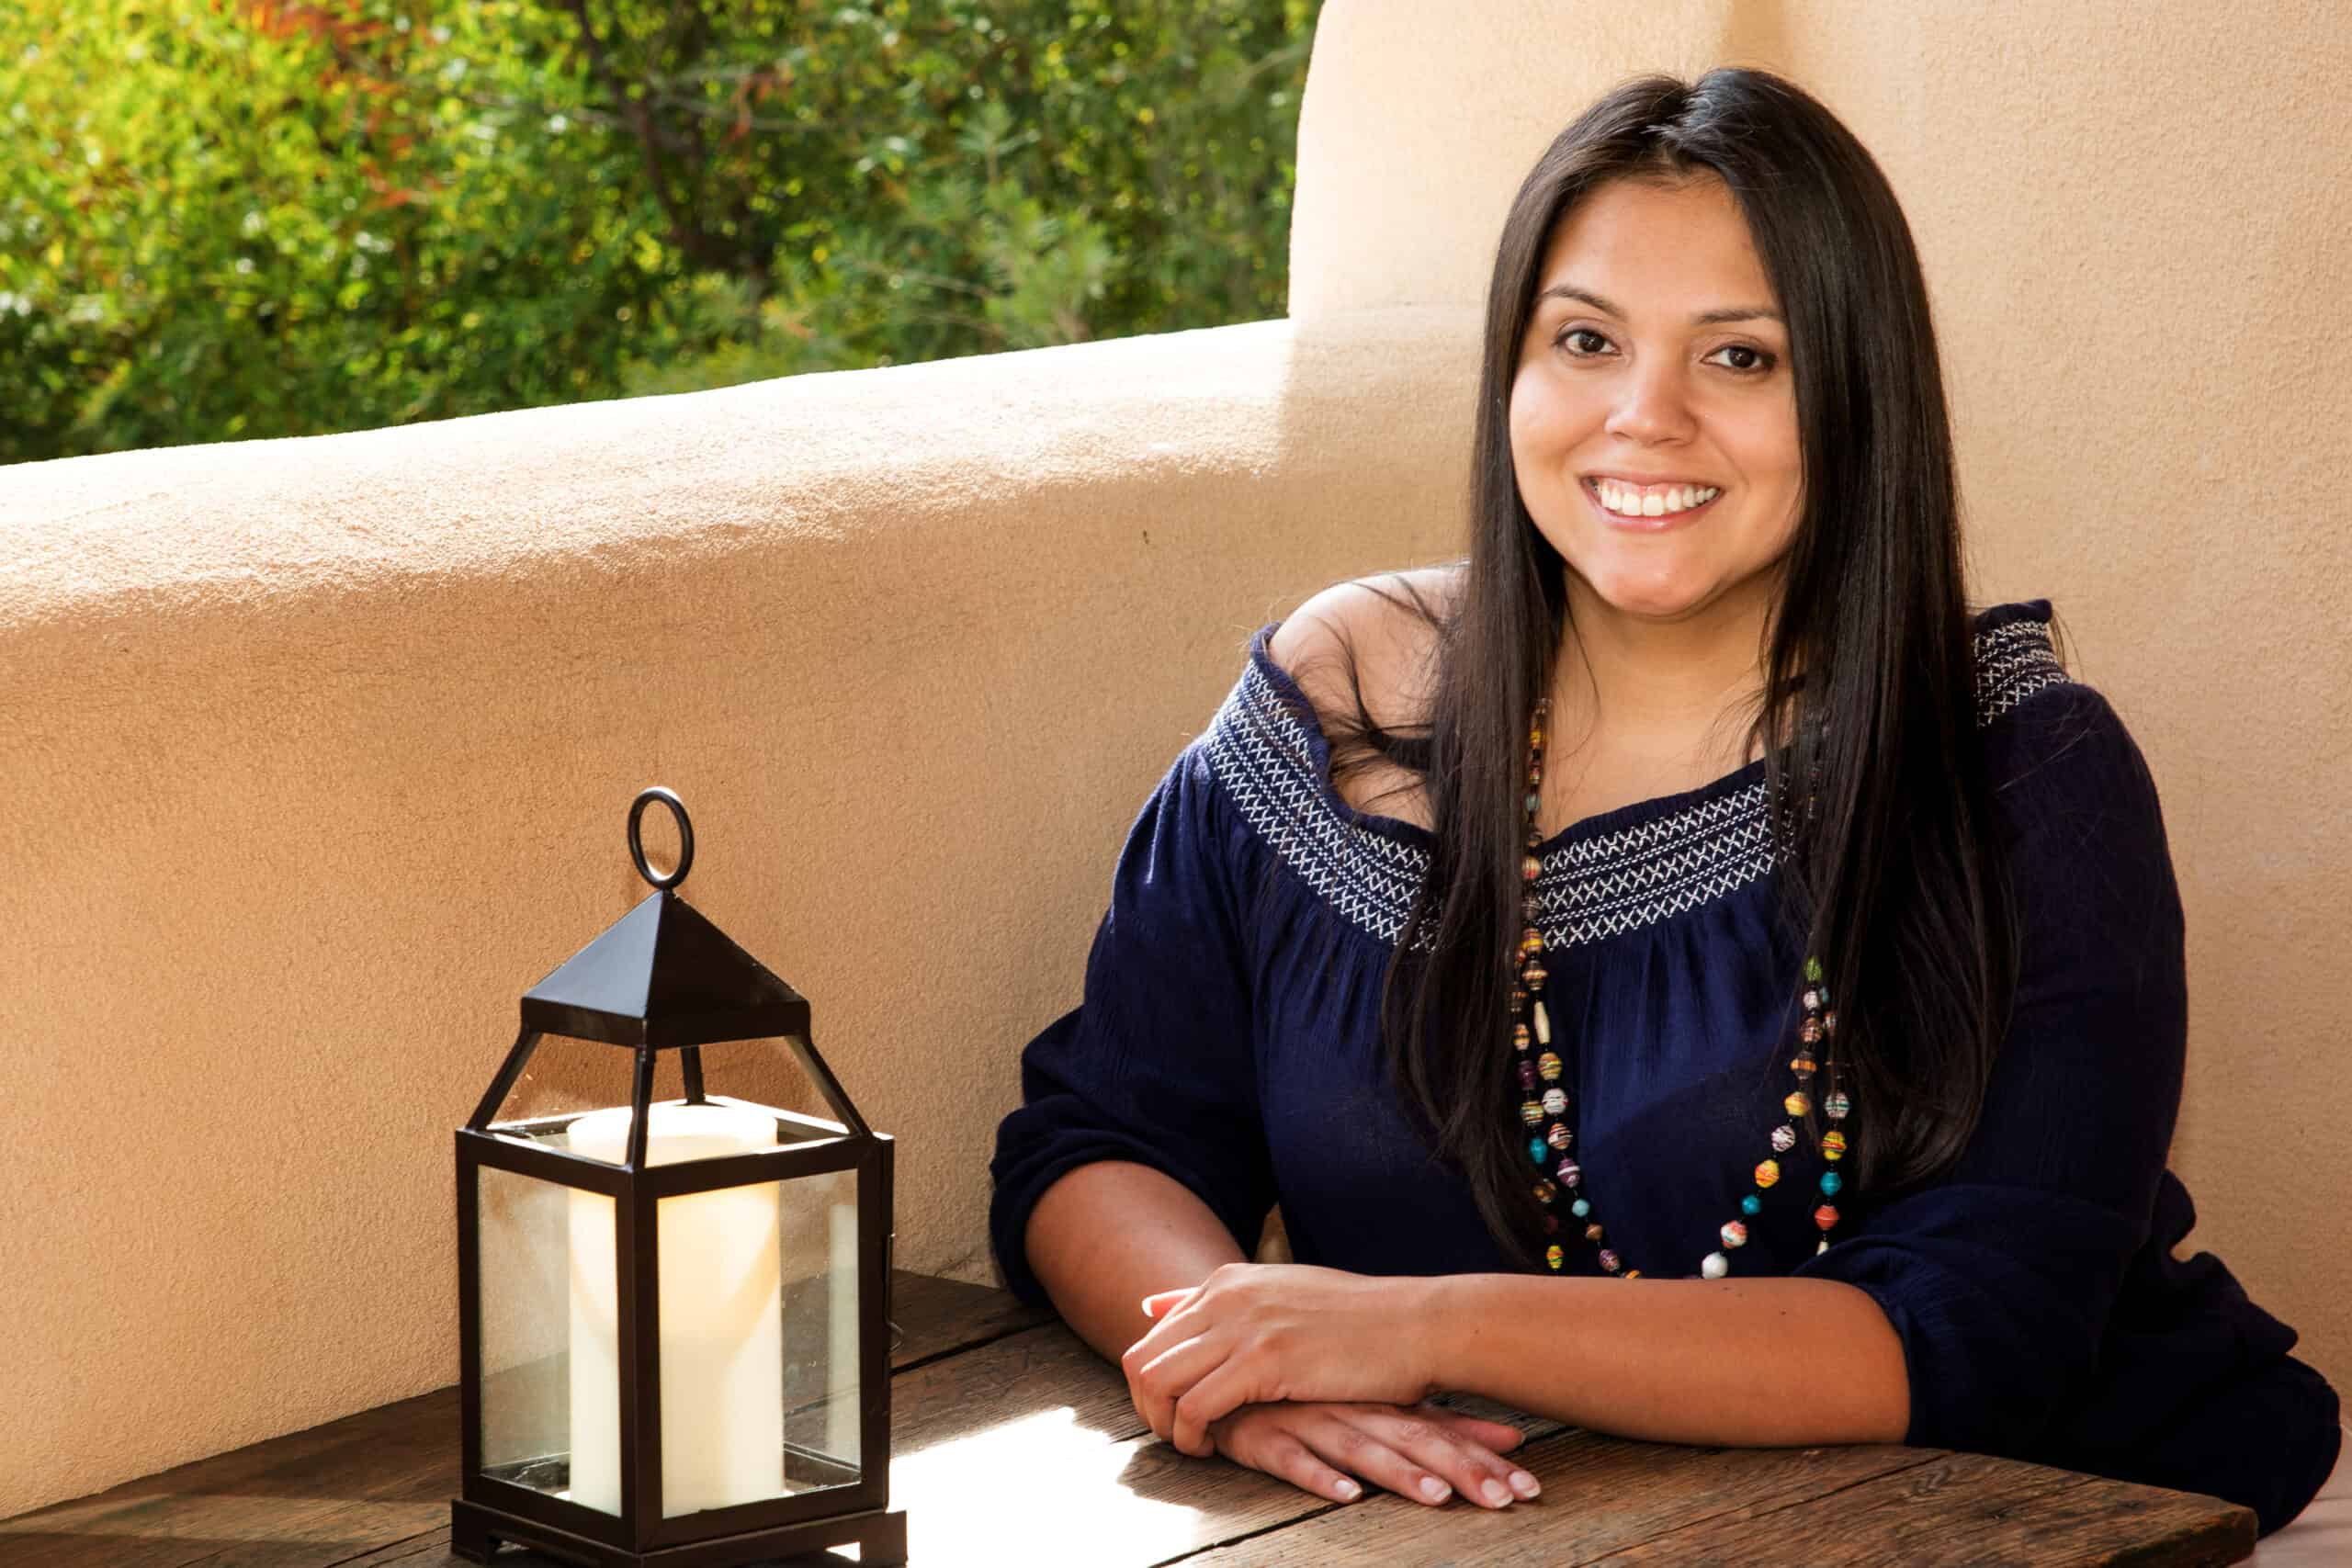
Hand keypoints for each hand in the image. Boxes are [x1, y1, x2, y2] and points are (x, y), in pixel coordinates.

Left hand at [1120, 1262, 1440, 1456]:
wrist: (1415, 1324)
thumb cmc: (1358, 1319)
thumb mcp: (1282, 1293)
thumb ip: (1218, 1300)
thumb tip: (1150, 1302)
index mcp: (1228, 1281)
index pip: (1155, 1333)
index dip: (1155, 1380)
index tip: (1179, 1408)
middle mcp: (1226, 1296)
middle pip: (1142, 1357)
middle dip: (1146, 1405)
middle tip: (1175, 1433)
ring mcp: (1242, 1325)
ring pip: (1157, 1381)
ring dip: (1163, 1423)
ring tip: (1192, 1443)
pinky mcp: (1262, 1361)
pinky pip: (1194, 1406)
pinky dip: (1192, 1435)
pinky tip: (1213, 1447)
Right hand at [1205, 1400, 1542, 1510]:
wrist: (1225, 1359)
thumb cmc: (1310, 1388)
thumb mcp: (1376, 1402)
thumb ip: (1436, 1421)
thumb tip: (1512, 1436)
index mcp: (1381, 1400)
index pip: (1443, 1430)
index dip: (1486, 1457)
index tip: (1530, 1485)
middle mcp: (1352, 1406)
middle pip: (1415, 1440)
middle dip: (1463, 1470)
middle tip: (1505, 1498)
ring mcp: (1309, 1419)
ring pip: (1361, 1448)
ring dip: (1401, 1473)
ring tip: (1438, 1496)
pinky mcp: (1265, 1436)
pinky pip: (1294, 1458)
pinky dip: (1320, 1477)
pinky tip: (1347, 1495)